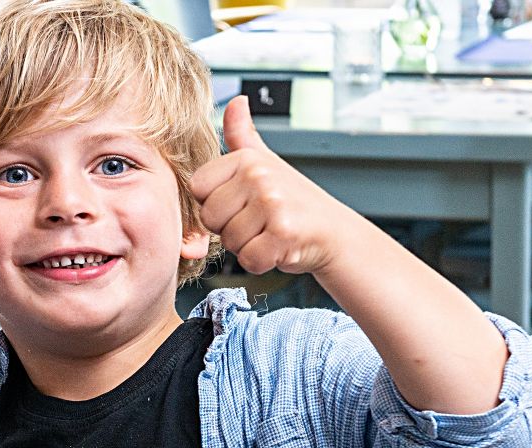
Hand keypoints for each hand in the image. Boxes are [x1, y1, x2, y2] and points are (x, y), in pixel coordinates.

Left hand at [190, 96, 361, 275]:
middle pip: (210, 218)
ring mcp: (272, 203)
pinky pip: (249, 260)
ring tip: (270, 233)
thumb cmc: (294, 201)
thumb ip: (242, 134)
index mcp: (246, 158)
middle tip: (259, 222)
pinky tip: (278, 248)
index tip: (241, 203)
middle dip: (230, 229)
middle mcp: (259, 176)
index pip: (198, 189)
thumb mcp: (265, 161)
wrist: (334, 232)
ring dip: (247, 246)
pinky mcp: (284, 233)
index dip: (215, 203)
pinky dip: (262, 262)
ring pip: (229, 242)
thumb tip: (236, 101)